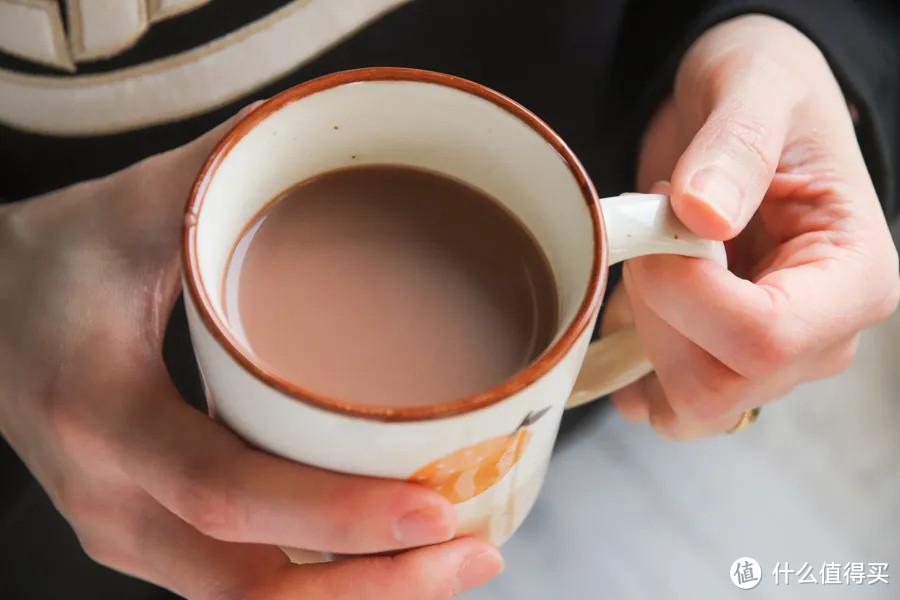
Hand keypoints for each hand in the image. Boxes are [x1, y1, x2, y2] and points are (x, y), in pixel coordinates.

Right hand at [0, 108, 501, 598]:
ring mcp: (126, 531)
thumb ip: (222, 169)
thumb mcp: (126, 208)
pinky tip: (384, 562)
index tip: (434, 506)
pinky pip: (239, 587)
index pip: (224, 490)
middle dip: (373, 585)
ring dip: (354, 596)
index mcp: (101, 412)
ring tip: (449, 562)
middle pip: (249, 585)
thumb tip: (321, 131)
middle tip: (471, 551)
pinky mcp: (147, 537)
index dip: (333, 513)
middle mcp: (109, 497)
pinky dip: (319, 586)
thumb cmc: (47, 266)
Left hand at [604, 15, 899, 439]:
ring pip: (684, 405)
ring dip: (642, 334)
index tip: (664, 216)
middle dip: (656, 308)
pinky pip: (664, 406)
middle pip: (713, 385)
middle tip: (656, 230)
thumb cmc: (767, 95)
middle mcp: (819, 338)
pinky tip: (637, 302)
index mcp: (853, 279)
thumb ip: (736, 147)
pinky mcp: (721, 364)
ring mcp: (770, 362)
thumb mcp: (756, 89)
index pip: (764, 339)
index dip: (682, 290)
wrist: (745, 118)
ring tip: (656, 258)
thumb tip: (703, 216)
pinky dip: (631, 364)